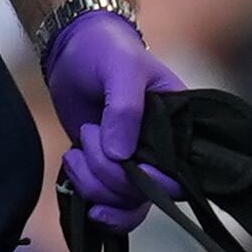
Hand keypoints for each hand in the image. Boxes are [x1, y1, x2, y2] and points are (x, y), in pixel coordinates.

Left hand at [43, 5, 187, 231]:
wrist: (72, 50)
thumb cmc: (106, 50)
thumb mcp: (122, 67)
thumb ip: (125, 108)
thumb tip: (121, 155)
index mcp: (179, 126)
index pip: (180, 175)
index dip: (155, 181)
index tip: (127, 162)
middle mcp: (161, 150)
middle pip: (146, 194)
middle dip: (110, 176)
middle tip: (88, 134)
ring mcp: (133, 161)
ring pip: (123, 202)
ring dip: (93, 185)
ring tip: (75, 152)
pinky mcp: (106, 167)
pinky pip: (104, 199)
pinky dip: (87, 194)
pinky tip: (72, 168)